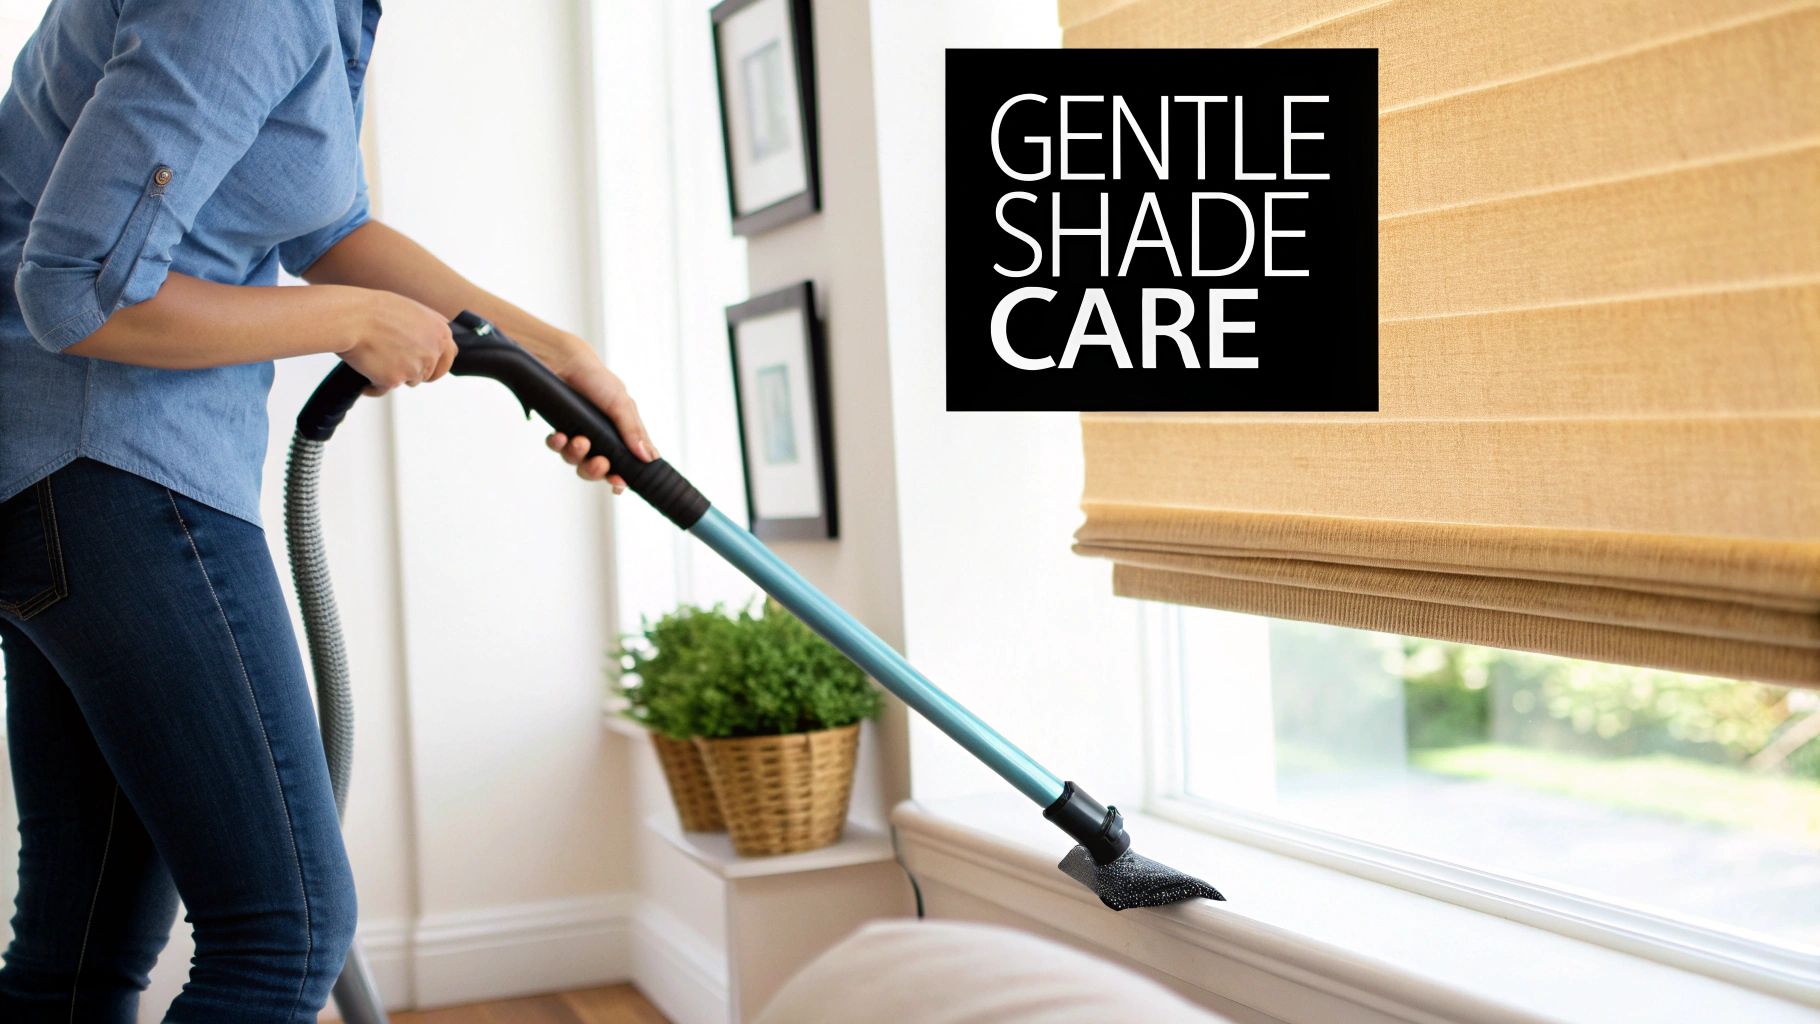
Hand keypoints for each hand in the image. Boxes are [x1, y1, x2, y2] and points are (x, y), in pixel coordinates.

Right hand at [341, 291, 456, 394]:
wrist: (351, 317)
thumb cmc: (374, 309)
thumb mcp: (412, 310)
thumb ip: (428, 327)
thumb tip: (434, 339)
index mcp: (440, 333)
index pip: (448, 358)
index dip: (437, 365)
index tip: (429, 369)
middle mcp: (432, 352)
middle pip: (428, 374)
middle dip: (413, 372)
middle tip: (395, 366)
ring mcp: (415, 368)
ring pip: (407, 381)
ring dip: (394, 375)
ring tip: (374, 358)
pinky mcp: (395, 380)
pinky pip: (383, 389)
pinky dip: (373, 385)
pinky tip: (363, 374)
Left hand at [542, 342, 656, 493]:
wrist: (565, 361)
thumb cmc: (598, 379)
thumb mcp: (621, 404)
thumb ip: (633, 431)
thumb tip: (650, 458)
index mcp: (619, 433)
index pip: (624, 463)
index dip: (621, 478)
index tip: (620, 484)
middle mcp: (599, 437)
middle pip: (597, 469)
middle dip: (598, 471)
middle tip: (600, 463)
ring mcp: (577, 434)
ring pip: (576, 461)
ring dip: (578, 455)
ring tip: (579, 441)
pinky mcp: (558, 428)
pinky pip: (556, 447)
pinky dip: (558, 444)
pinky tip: (561, 435)